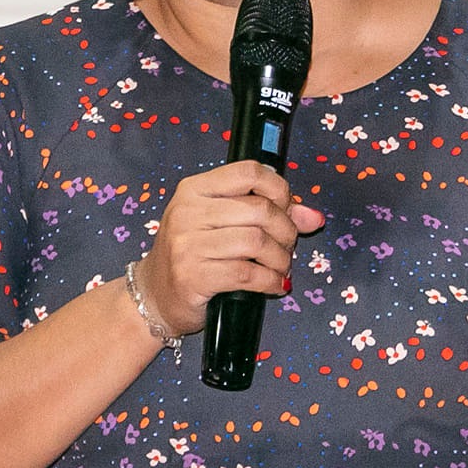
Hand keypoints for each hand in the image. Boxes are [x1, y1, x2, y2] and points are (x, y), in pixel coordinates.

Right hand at [136, 161, 325, 336]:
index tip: (286, 209)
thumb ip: (267, 213)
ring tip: (280, 267)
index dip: (278, 189)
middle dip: (286, 231)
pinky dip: (270, 280)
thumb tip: (313, 217)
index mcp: (194, 189)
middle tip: (287, 246)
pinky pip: (247, 274)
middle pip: (259, 209)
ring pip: (257, 241)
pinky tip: (273, 284)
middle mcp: (187, 211)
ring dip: (280, 259)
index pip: (249, 172)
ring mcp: (187, 244)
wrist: (154, 295)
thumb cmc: (191, 254)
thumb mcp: (222, 224)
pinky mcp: (192, 276)